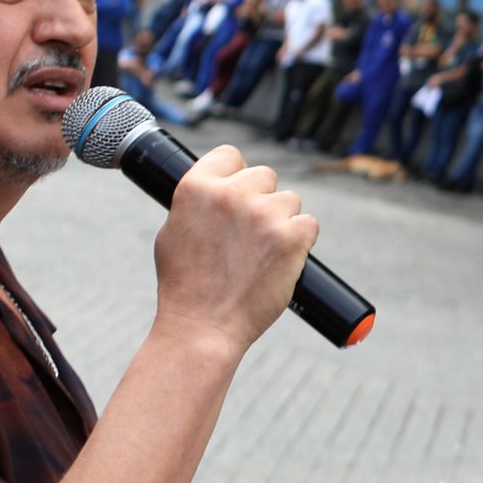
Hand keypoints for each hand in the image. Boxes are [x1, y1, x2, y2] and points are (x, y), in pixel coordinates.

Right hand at [151, 145, 317, 354]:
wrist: (203, 327)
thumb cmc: (186, 285)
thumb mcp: (173, 231)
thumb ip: (198, 201)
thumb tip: (219, 185)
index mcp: (197, 187)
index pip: (230, 155)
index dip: (235, 175)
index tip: (237, 193)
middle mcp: (231, 194)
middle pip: (264, 176)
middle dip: (261, 199)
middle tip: (249, 234)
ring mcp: (263, 214)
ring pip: (289, 200)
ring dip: (281, 221)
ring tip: (260, 253)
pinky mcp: (291, 237)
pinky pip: (308, 224)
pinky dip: (300, 241)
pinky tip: (280, 260)